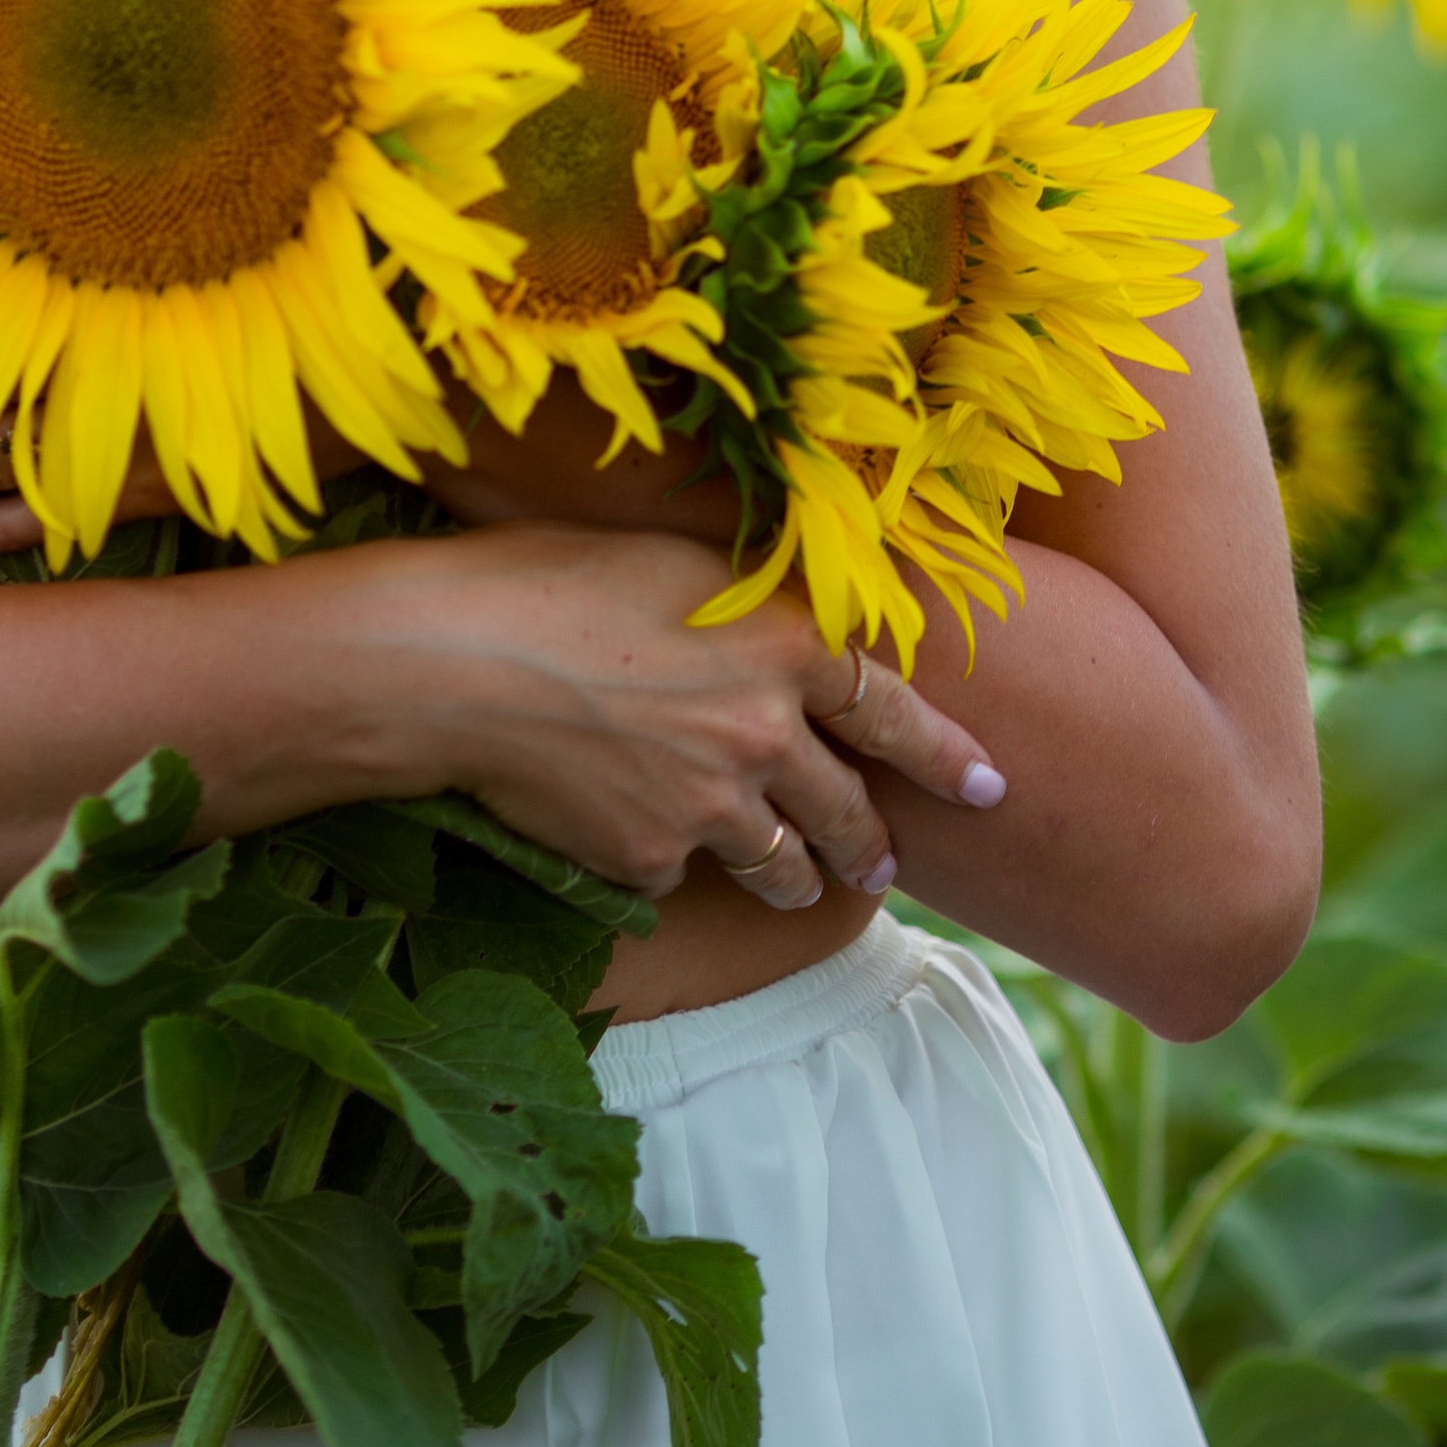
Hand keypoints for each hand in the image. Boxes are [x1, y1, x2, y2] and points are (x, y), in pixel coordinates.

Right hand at [394, 520, 1006, 913]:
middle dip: (874, 844)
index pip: (894, 709)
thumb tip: (780, 638)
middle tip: (888, 867)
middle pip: (848, 808)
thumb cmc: (550, 575)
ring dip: (800, 878)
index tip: (990, 789)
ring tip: (803, 887)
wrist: (456, 658)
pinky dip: (676, 861)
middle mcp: (766, 730)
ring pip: (781, 861)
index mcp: (785, 642)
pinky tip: (651, 843)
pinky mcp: (650, 857)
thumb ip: (748, 610)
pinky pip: (682, 870)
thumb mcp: (676, 559)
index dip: (947, 754)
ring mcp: (711, 805)